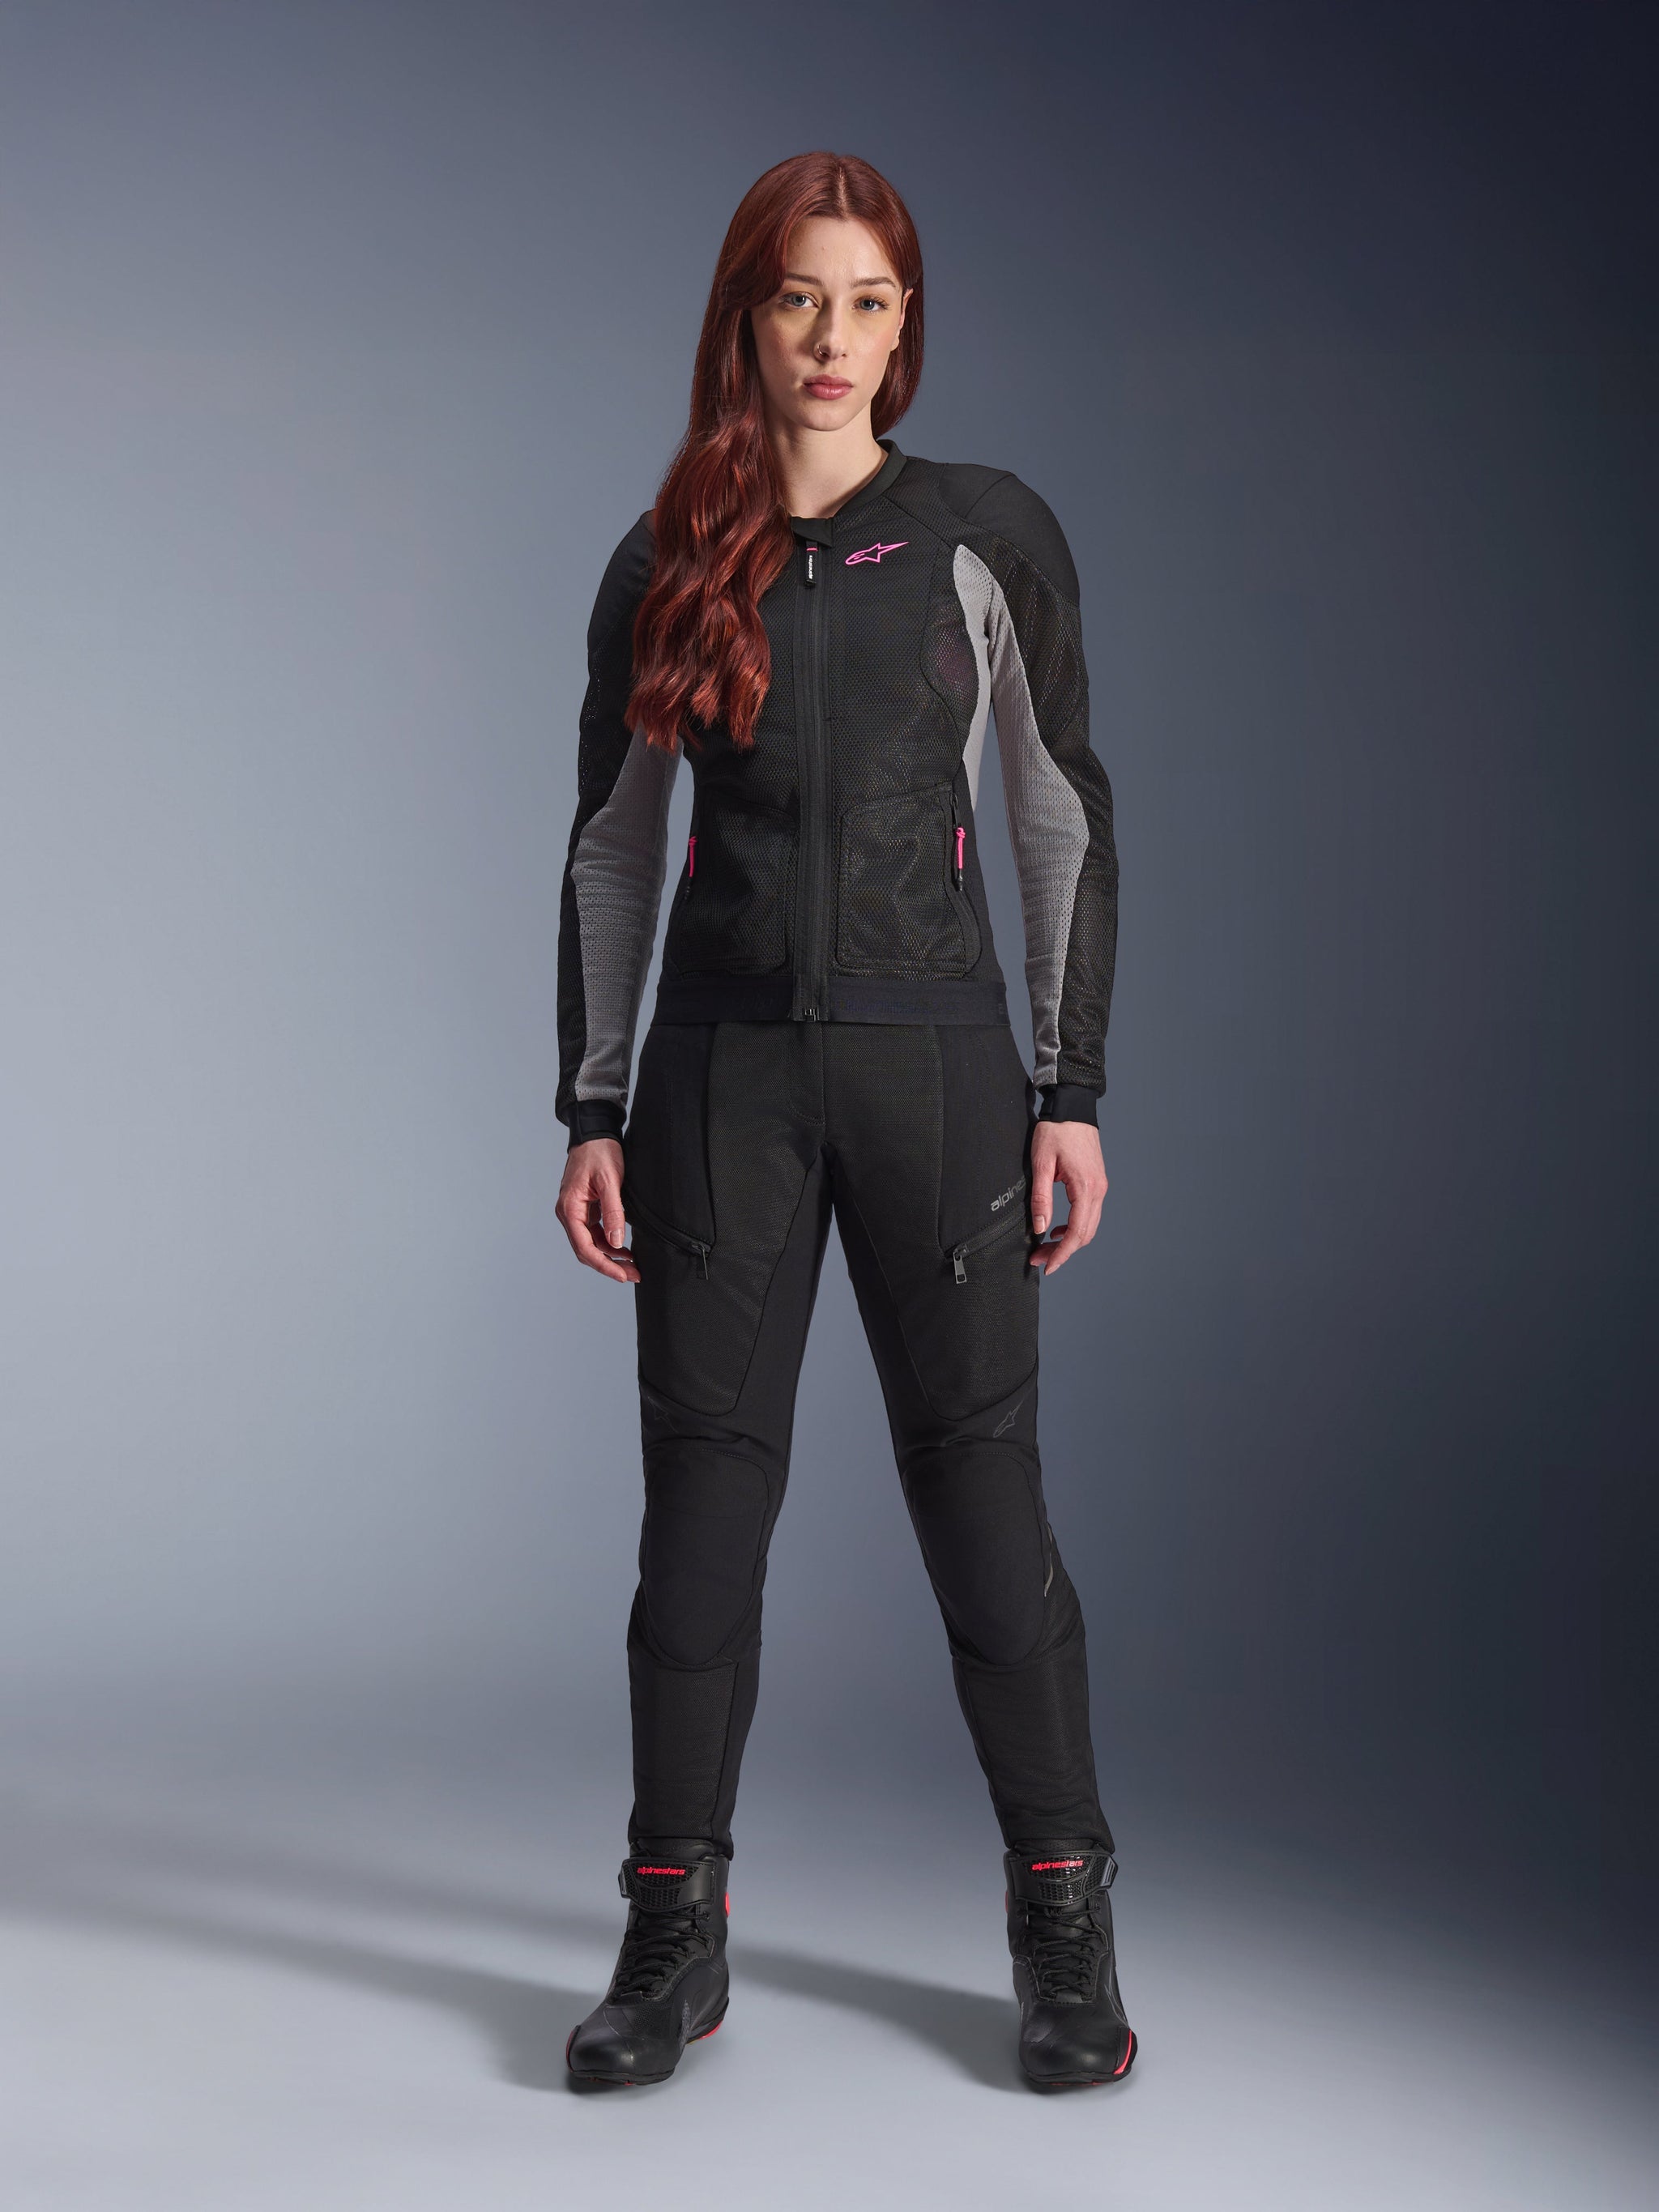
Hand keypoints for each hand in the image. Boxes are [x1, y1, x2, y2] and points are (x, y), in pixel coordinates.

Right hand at [555, 1137, 639, 1283]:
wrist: (595, 1133)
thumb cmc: (599, 1153)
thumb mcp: (610, 1181)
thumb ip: (613, 1212)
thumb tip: (616, 1242)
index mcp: (569, 1209)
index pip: (584, 1247)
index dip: (604, 1265)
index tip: (622, 1275)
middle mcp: (568, 1214)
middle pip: (586, 1250)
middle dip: (609, 1265)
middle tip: (633, 1274)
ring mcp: (576, 1212)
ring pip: (591, 1244)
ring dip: (610, 1256)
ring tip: (633, 1265)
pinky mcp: (585, 1209)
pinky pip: (594, 1233)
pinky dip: (608, 1243)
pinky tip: (624, 1249)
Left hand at [1028, 1120, 1107, 1276]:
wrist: (1073, 1107)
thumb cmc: (1056, 1131)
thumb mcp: (1041, 1164)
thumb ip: (1041, 1198)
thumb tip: (1041, 1228)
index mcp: (1086, 1188)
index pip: (1076, 1232)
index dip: (1062, 1254)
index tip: (1047, 1266)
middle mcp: (1098, 1190)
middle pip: (1085, 1234)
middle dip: (1063, 1252)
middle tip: (1039, 1259)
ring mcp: (1100, 1186)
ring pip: (1089, 1226)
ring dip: (1069, 1241)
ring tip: (1045, 1246)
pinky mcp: (1097, 1182)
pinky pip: (1089, 1213)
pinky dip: (1075, 1226)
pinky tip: (1058, 1228)